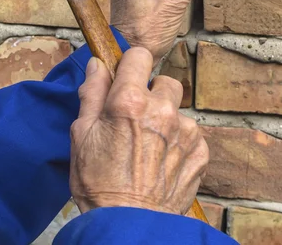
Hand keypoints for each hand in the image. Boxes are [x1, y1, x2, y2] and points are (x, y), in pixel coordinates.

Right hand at [70, 48, 208, 214]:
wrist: (128, 225)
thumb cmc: (99, 183)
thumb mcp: (81, 135)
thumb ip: (92, 93)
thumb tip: (97, 64)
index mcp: (130, 101)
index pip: (140, 55)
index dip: (131, 65)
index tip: (127, 78)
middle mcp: (162, 110)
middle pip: (165, 81)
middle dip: (152, 94)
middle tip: (137, 119)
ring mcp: (186, 131)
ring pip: (178, 110)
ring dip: (166, 121)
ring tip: (149, 147)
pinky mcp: (200, 151)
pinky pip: (191, 134)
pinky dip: (179, 143)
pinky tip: (162, 162)